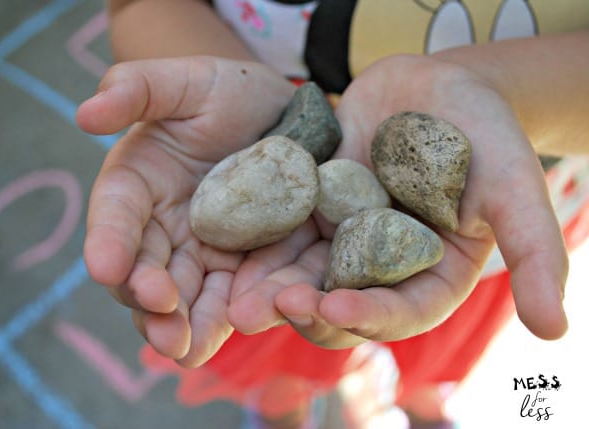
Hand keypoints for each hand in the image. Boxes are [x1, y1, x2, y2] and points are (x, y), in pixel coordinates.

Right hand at [77, 57, 294, 366]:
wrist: (282, 116)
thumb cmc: (226, 91)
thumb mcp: (185, 80)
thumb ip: (136, 88)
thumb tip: (86, 113)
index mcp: (136, 184)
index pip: (116, 217)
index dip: (110, 242)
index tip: (107, 266)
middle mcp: (160, 227)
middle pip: (143, 270)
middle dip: (146, 298)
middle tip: (160, 317)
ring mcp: (199, 252)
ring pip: (181, 298)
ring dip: (180, 325)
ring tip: (184, 347)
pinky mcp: (237, 267)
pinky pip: (226, 300)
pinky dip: (220, 321)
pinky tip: (219, 341)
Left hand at [228, 54, 568, 346]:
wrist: (433, 84)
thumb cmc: (483, 131)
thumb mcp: (513, 185)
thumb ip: (534, 251)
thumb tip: (556, 331)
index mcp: (430, 274)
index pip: (400, 310)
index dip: (369, 316)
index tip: (335, 309)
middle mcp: (382, 266)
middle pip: (342, 301)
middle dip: (305, 310)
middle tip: (266, 308)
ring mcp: (342, 239)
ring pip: (303, 273)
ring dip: (270, 289)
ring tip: (237, 298)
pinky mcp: (312, 210)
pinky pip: (282, 231)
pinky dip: (258, 243)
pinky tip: (226, 246)